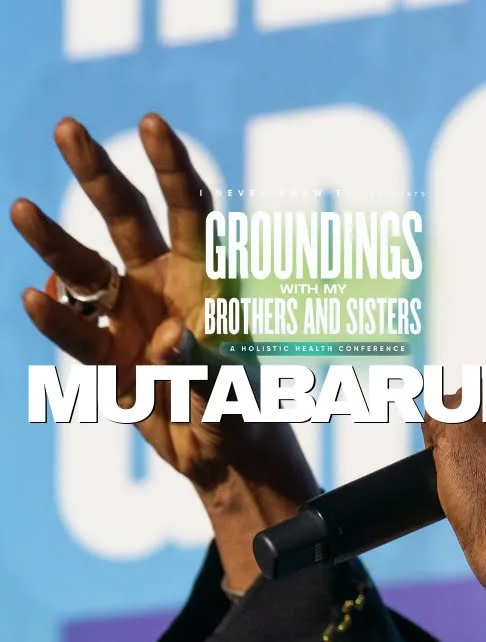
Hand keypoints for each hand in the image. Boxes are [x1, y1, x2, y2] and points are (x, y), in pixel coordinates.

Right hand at [14, 115, 317, 589]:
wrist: (224, 454)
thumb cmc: (244, 411)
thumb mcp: (232, 390)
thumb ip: (203, 362)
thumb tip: (167, 336)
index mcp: (208, 278)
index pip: (191, 210)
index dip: (172, 166)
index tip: (151, 123)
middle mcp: (164, 285)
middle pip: (127, 218)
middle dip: (98, 173)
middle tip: (67, 126)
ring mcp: (130, 316)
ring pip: (87, 265)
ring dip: (54, 239)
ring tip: (21, 208)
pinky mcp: (108, 355)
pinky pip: (77, 332)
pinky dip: (58, 319)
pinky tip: (34, 298)